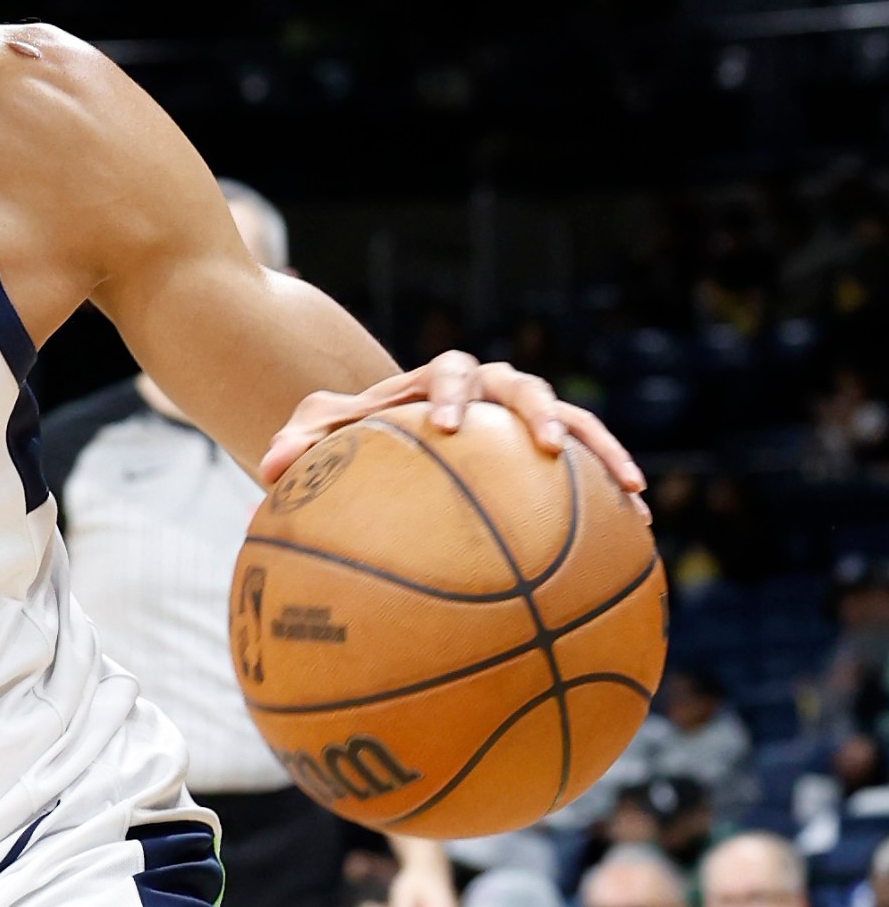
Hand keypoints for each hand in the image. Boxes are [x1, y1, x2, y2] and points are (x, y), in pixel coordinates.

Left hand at [256, 350, 646, 509]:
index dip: (453, 394)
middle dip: (538, 413)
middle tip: (545, 447)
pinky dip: (612, 492)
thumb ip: (301, 443)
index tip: (450, 427)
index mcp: (434, 382)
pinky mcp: (547, 454)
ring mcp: (521, 420)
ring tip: (631, 490)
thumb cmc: (355, 437)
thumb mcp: (323, 436)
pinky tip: (639, 533)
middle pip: (522, 386)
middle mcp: (488, 392)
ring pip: (573, 421)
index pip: (449, 373)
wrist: (393, 437)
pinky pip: (588, 468)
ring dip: (601, 449)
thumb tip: (268, 469)